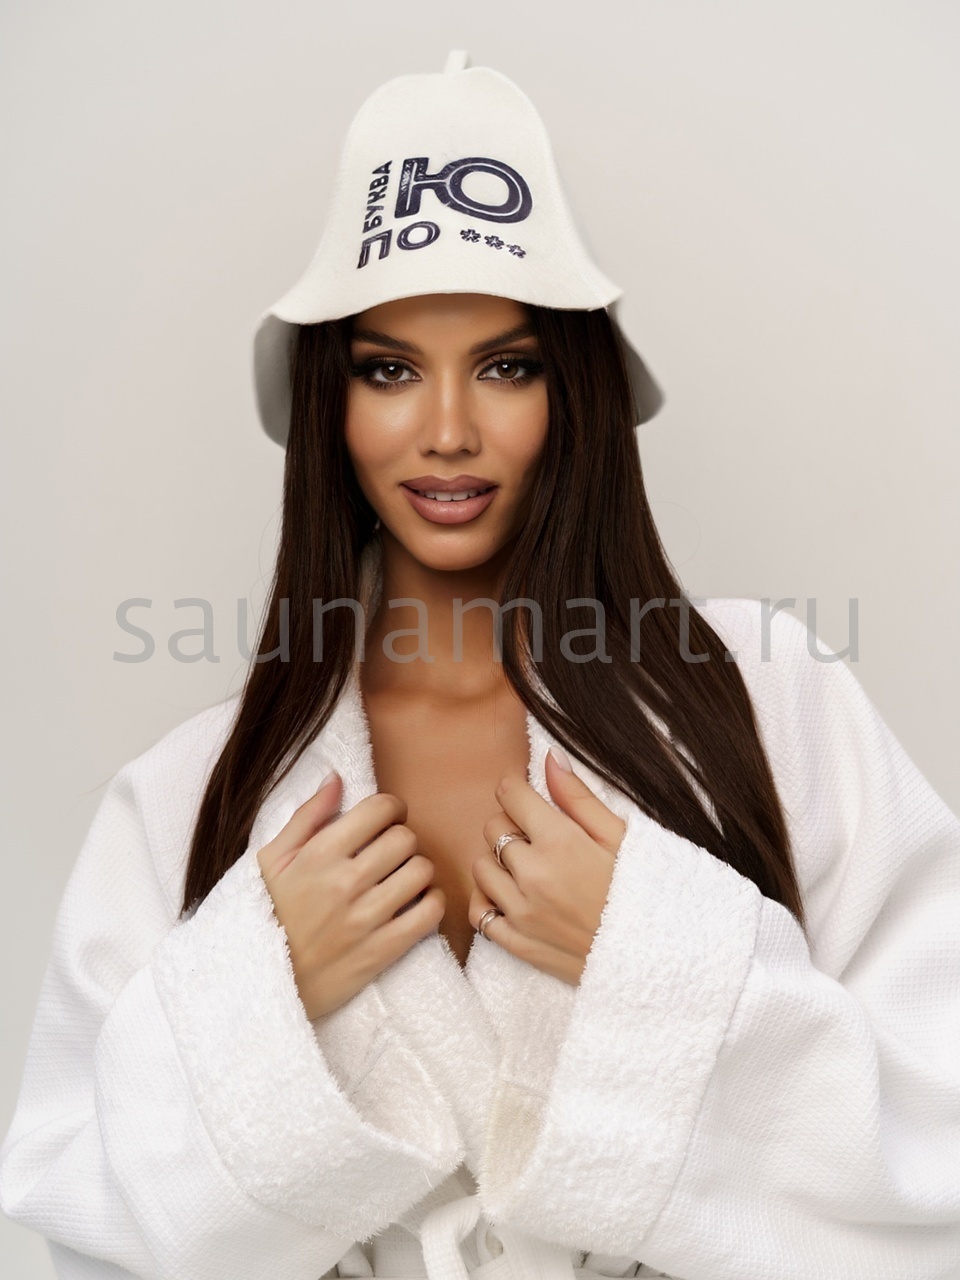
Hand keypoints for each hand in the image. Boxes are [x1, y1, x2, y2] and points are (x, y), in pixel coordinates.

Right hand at [257, 775, 444, 1019]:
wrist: (263, 984)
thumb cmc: (267, 915)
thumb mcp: (271, 861)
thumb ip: (307, 817)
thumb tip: (336, 778)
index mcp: (319, 853)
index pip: (380, 809)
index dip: (390, 809)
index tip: (386, 819)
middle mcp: (346, 881)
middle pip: (406, 838)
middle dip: (402, 839)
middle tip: (391, 852)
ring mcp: (367, 917)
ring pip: (422, 870)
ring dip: (417, 869)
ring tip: (402, 877)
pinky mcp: (383, 950)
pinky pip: (430, 912)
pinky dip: (431, 902)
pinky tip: (415, 903)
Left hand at [468, 748, 626, 985]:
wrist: (658, 957)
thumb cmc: (644, 892)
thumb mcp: (620, 837)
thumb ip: (578, 797)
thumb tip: (549, 757)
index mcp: (559, 842)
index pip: (510, 796)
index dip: (517, 788)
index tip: (525, 793)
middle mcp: (532, 876)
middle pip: (493, 829)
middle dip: (511, 823)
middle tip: (538, 834)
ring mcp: (521, 913)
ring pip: (481, 867)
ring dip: (499, 861)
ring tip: (529, 866)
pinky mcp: (518, 944)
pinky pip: (478, 912)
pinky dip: (487, 900)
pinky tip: (511, 896)